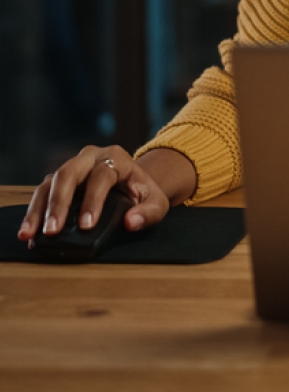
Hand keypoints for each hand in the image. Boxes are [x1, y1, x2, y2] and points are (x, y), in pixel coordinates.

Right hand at [18, 146, 174, 243]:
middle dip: (59, 202)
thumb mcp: (156, 202)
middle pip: (69, 173)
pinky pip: (42, 193)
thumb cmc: (142, 193)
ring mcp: (72, 168)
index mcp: (116, 157)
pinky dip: (34, 212)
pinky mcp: (58, 181)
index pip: (102, 175)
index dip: (93, 200)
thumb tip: (131, 222)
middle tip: (53, 230)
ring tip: (30, 234)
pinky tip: (28, 233)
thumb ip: (149, 212)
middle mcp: (90, 158)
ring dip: (39, 208)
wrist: (131, 185)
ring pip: (50, 182)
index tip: (86, 225)